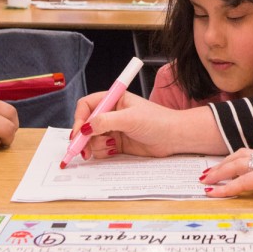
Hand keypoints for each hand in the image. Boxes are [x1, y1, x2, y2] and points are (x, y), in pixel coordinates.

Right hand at [70, 92, 224, 159]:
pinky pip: (101, 148)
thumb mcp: (129, 118)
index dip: (79, 119)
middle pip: (86, 124)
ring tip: (109, 147)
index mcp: (114, 99)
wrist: (175, 137)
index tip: (78, 133)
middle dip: (82, 137)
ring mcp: (114, 129)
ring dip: (94, 145)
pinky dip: (102, 152)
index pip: (87, 106)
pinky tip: (114, 150)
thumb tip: (85, 128)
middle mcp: (111, 113)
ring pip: (92, 139)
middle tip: (81, 150)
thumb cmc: (158, 121)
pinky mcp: (118, 143)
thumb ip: (105, 122)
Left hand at [199, 140, 252, 196]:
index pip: (252, 156)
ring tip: (205, 182)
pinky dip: (227, 188)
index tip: (224, 167)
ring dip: (219, 173)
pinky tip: (214, 193)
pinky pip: (243, 182)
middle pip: (239, 156)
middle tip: (207, 174)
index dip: (236, 160)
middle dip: (221, 165)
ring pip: (236, 165)